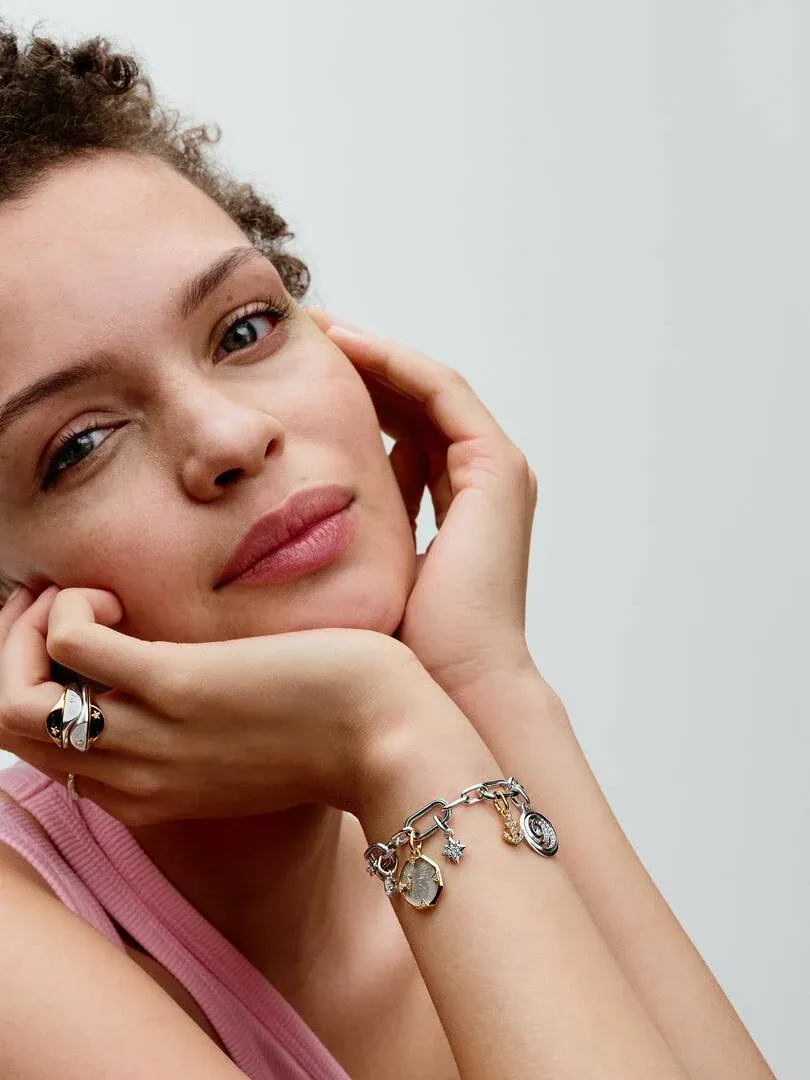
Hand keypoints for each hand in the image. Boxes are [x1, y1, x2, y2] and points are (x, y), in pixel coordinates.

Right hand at [0, 585, 445, 825]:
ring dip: (26, 628)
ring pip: (11, 697)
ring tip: (84, 597)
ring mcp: (149, 734)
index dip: (32, 679)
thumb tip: (180, 672)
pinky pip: (70, 642)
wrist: (396, 742)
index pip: (35, 751)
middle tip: (60, 603)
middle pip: (5, 725)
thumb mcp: (246, 743)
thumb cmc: (333, 730)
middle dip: (12, 650)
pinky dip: (71, 606)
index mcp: (143, 792)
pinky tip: (118, 591)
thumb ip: (197, 724)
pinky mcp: (179, 684)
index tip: (73, 629)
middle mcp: (131, 775)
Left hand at [307, 309, 538, 698]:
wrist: (448, 692)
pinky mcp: (497, 468)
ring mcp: (497, 473)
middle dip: (361, 368)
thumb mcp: (357, 579)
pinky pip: (439, 392)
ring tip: (317, 329)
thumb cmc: (395, 653)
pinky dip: (394, 364)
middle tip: (303, 338)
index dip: (352, 400)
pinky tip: (343, 345)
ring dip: (374, 354)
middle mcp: (483, 484)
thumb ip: (338, 540)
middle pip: (417, 403)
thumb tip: (270, 526)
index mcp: (456, 509)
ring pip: (427, 388)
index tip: (294, 379)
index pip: (402, 434)